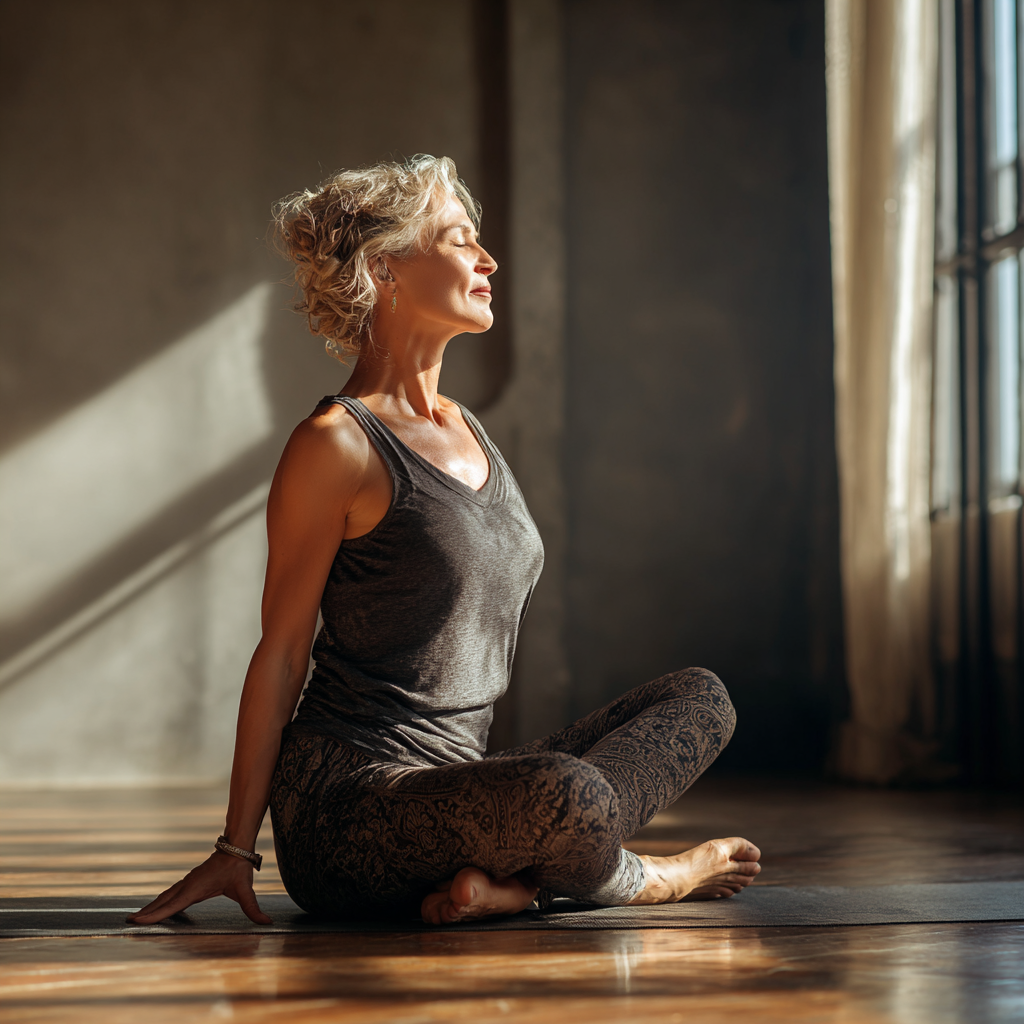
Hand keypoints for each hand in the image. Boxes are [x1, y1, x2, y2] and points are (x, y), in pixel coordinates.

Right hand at [126, 850, 271, 924]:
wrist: (236, 847)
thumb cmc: (239, 869)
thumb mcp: (246, 890)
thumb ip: (254, 909)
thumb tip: (267, 922)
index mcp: (196, 889)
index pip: (173, 905)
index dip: (156, 914)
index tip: (138, 920)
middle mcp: (188, 885)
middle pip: (164, 901)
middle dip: (147, 911)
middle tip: (129, 921)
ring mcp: (188, 881)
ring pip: (166, 895)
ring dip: (152, 906)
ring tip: (137, 916)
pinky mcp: (190, 880)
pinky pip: (171, 892)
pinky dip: (161, 900)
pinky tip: (157, 906)